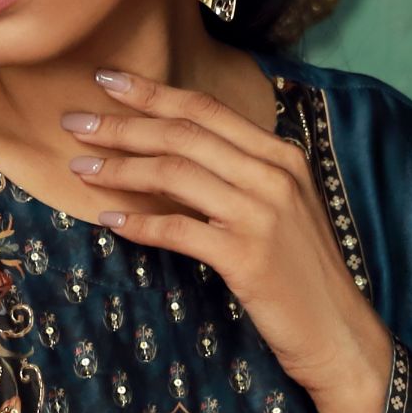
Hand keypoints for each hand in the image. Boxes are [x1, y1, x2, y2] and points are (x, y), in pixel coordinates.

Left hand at [61, 67, 395, 412]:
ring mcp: (261, 213)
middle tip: (73, 122)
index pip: (205, 109)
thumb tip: (179, 155)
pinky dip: (139, 224)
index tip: (107, 79)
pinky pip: (178, 229)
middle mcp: (273, 174)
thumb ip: (241, 175)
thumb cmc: (302, 275)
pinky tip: (108, 222)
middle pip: (182, 134)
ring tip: (80, 169)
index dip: (152, 92)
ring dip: (120, 169)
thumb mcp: (280, 210)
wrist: (338, 333)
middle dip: (122, 124)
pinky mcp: (246, 255)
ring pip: (174, 174)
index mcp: (280, 155)